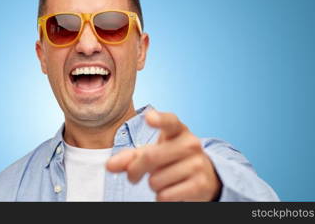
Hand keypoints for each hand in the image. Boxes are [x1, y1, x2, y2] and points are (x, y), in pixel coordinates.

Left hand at [106, 110, 221, 200]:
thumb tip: (109, 165)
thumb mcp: (152, 152)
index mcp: (178, 130)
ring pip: (156, 180)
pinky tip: (172, 190)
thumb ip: (130, 157)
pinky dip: (162, 197)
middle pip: (150, 157)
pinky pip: (165, 196)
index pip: (170, 122)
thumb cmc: (171, 160)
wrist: (204, 176)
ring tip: (163, 180)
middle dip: (135, 171)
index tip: (149, 117)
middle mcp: (191, 143)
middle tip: (133, 176)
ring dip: (153, 185)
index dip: (159, 119)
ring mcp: (198, 164)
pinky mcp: (201, 185)